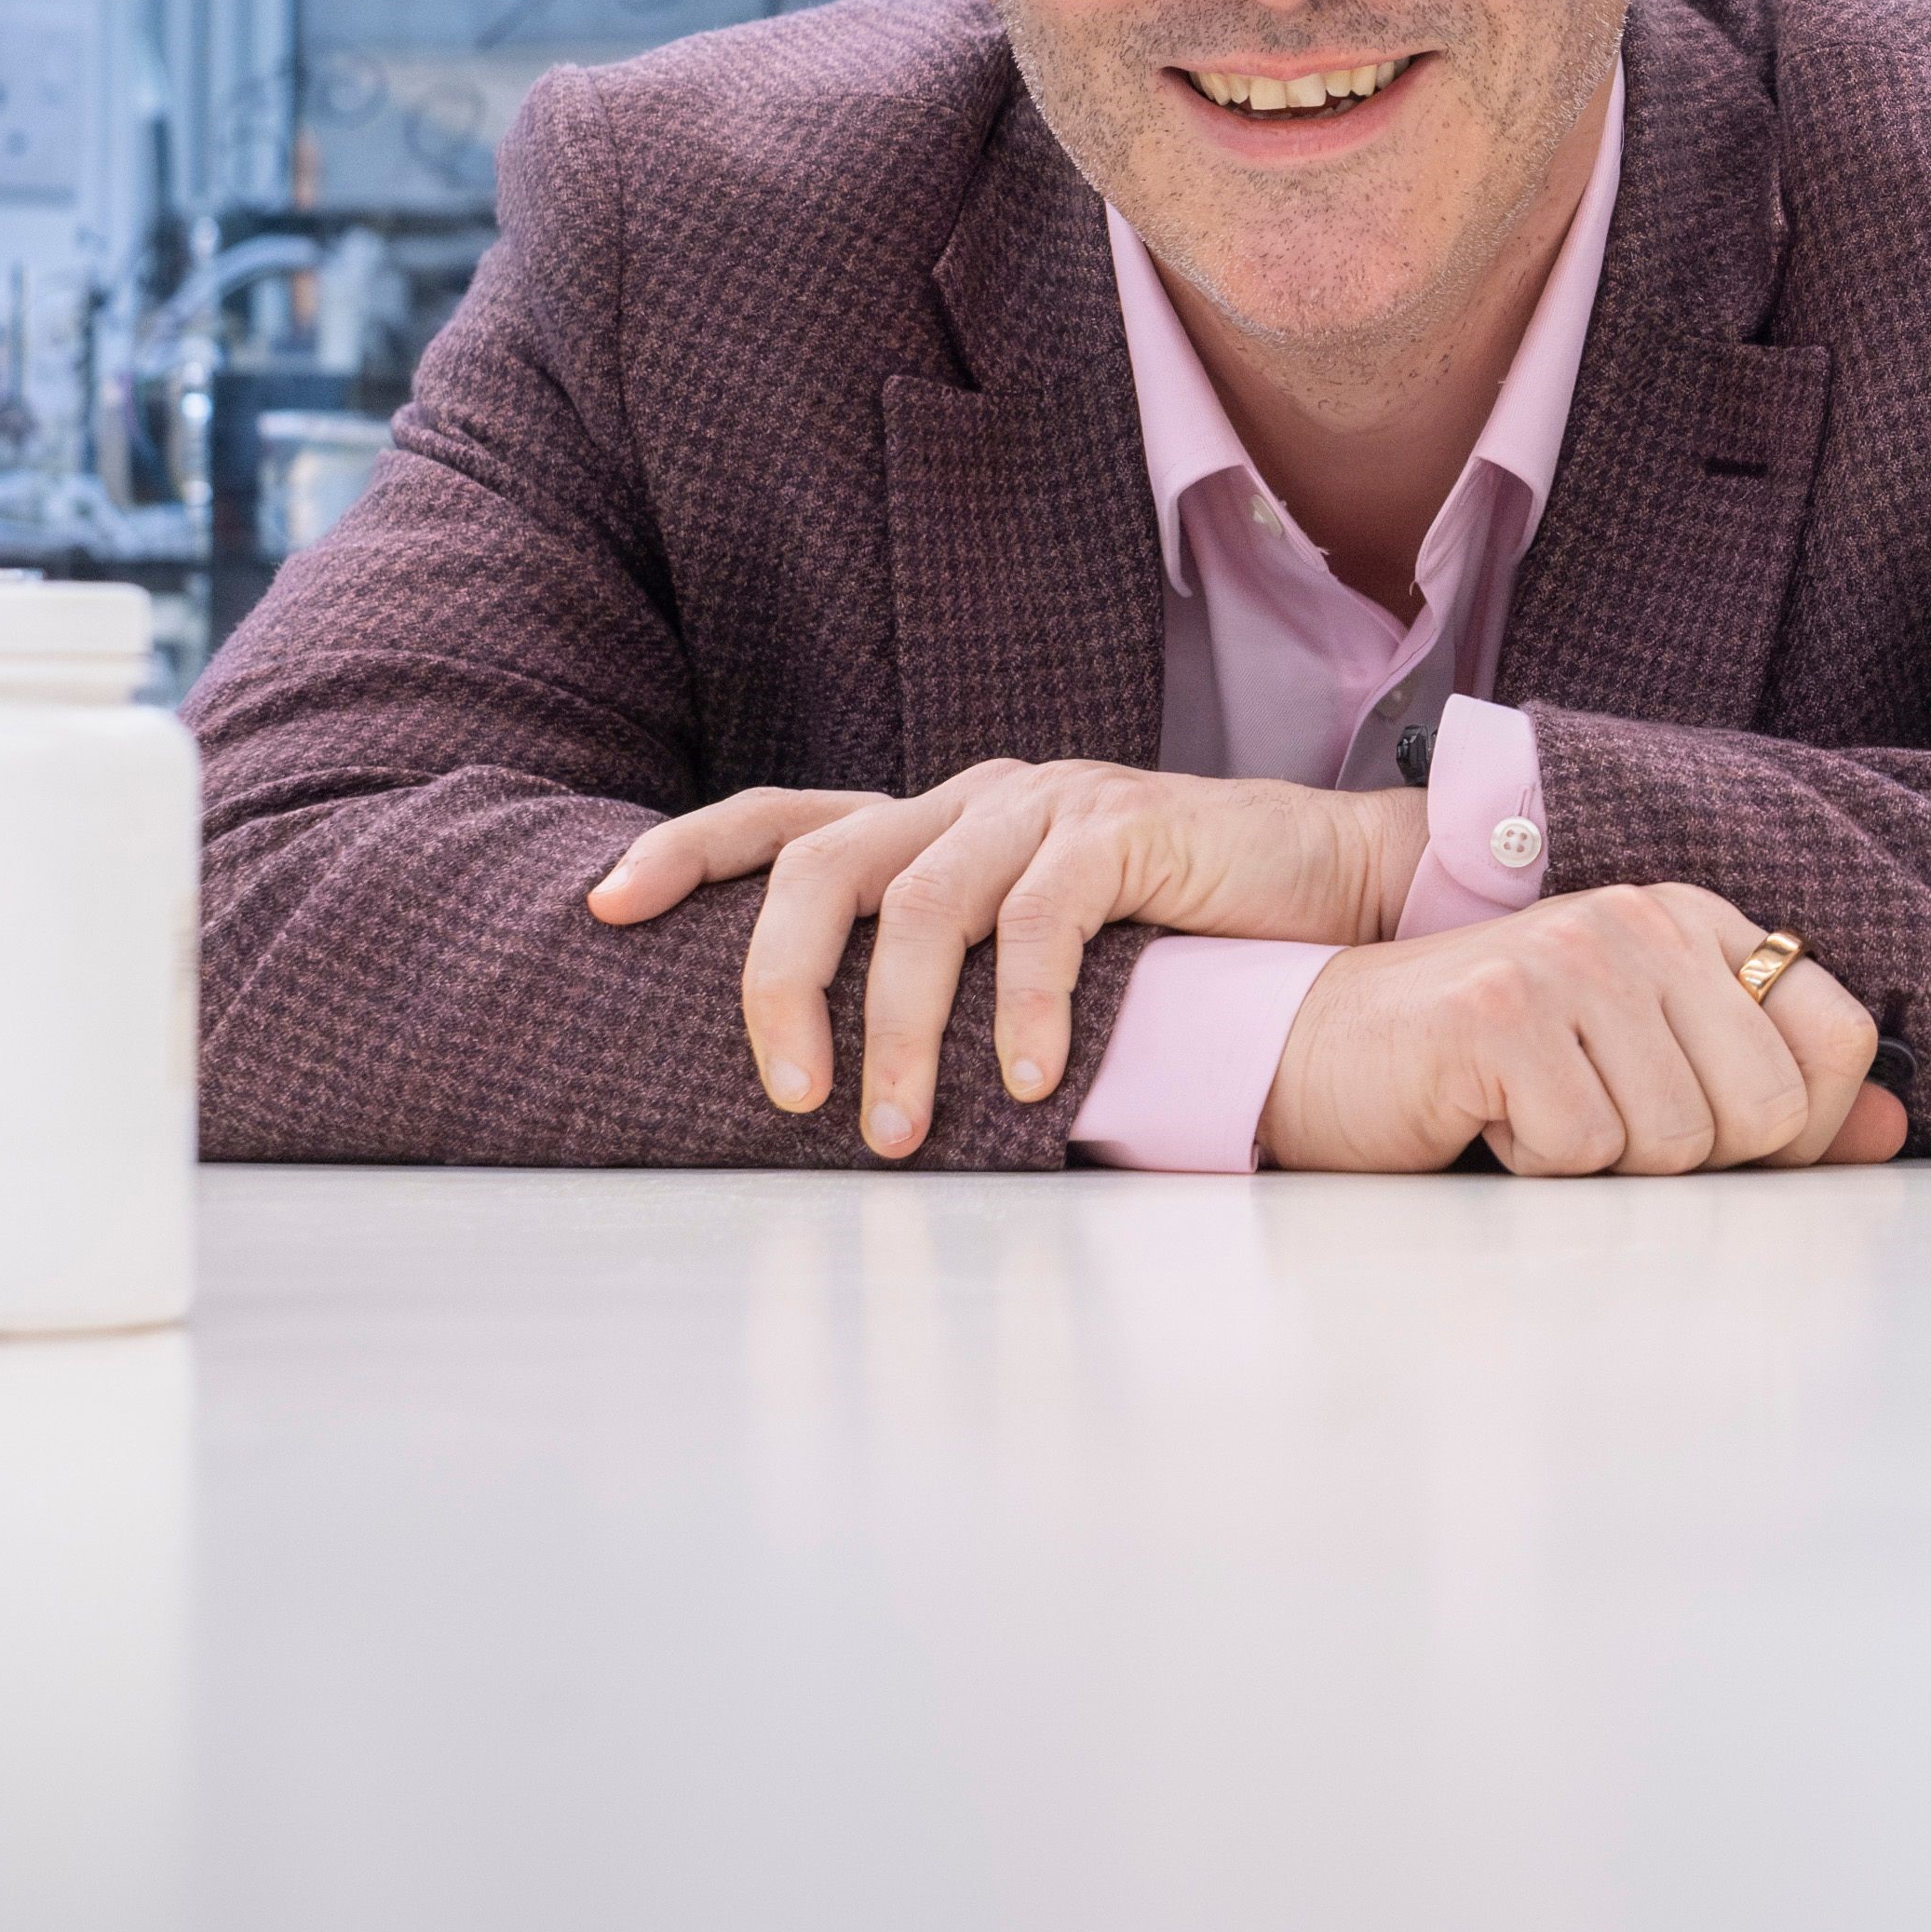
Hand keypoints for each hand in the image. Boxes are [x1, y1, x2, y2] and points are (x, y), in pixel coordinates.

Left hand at [584, 761, 1424, 1155]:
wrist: (1331, 883)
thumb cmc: (1173, 936)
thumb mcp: (1034, 948)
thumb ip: (948, 976)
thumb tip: (836, 1088)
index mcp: (935, 820)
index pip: (782, 818)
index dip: (684, 852)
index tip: (600, 907)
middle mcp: (974, 796)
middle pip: (823, 863)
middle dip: (776, 980)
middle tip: (784, 1094)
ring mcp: (1048, 804)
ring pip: (923, 902)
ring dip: (898, 1028)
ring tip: (898, 1134)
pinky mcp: (1126, 826)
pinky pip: (1046, 916)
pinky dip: (1024, 1005)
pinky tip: (1032, 1083)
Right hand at [1257, 886, 1909, 1174]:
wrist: (1322, 1050)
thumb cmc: (1492, 1073)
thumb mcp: (1649, 1071)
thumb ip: (1774, 1097)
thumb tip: (1893, 1128)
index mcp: (1696, 921)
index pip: (1839, 1037)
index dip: (1798, 1126)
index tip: (1713, 1136)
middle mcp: (1643, 920)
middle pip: (1766, 1111)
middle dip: (1690, 1161)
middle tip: (1598, 1123)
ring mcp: (1571, 959)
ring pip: (1676, 1145)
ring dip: (1601, 1164)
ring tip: (1535, 1111)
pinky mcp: (1499, 1015)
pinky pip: (1582, 1155)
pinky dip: (1533, 1167)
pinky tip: (1486, 1118)